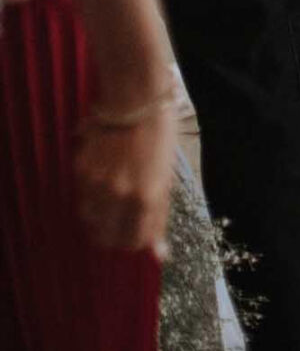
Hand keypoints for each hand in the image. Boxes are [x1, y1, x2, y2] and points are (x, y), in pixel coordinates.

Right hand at [73, 106, 176, 256]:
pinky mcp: (81, 172)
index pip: (133, 243)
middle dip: (115, 234)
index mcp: (146, 198)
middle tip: (122, 221)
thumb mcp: (167, 175)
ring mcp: (97, 184)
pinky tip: (103, 178)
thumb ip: (159, 215)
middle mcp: (120, 196)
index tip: (137, 233)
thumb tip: (160, 253)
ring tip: (112, 198)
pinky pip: (83, 197)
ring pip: (90, 220)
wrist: (134, 97)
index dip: (135, 241)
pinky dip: (91, 196)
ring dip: (100, 217)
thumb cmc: (158, 134)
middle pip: (107, 238)